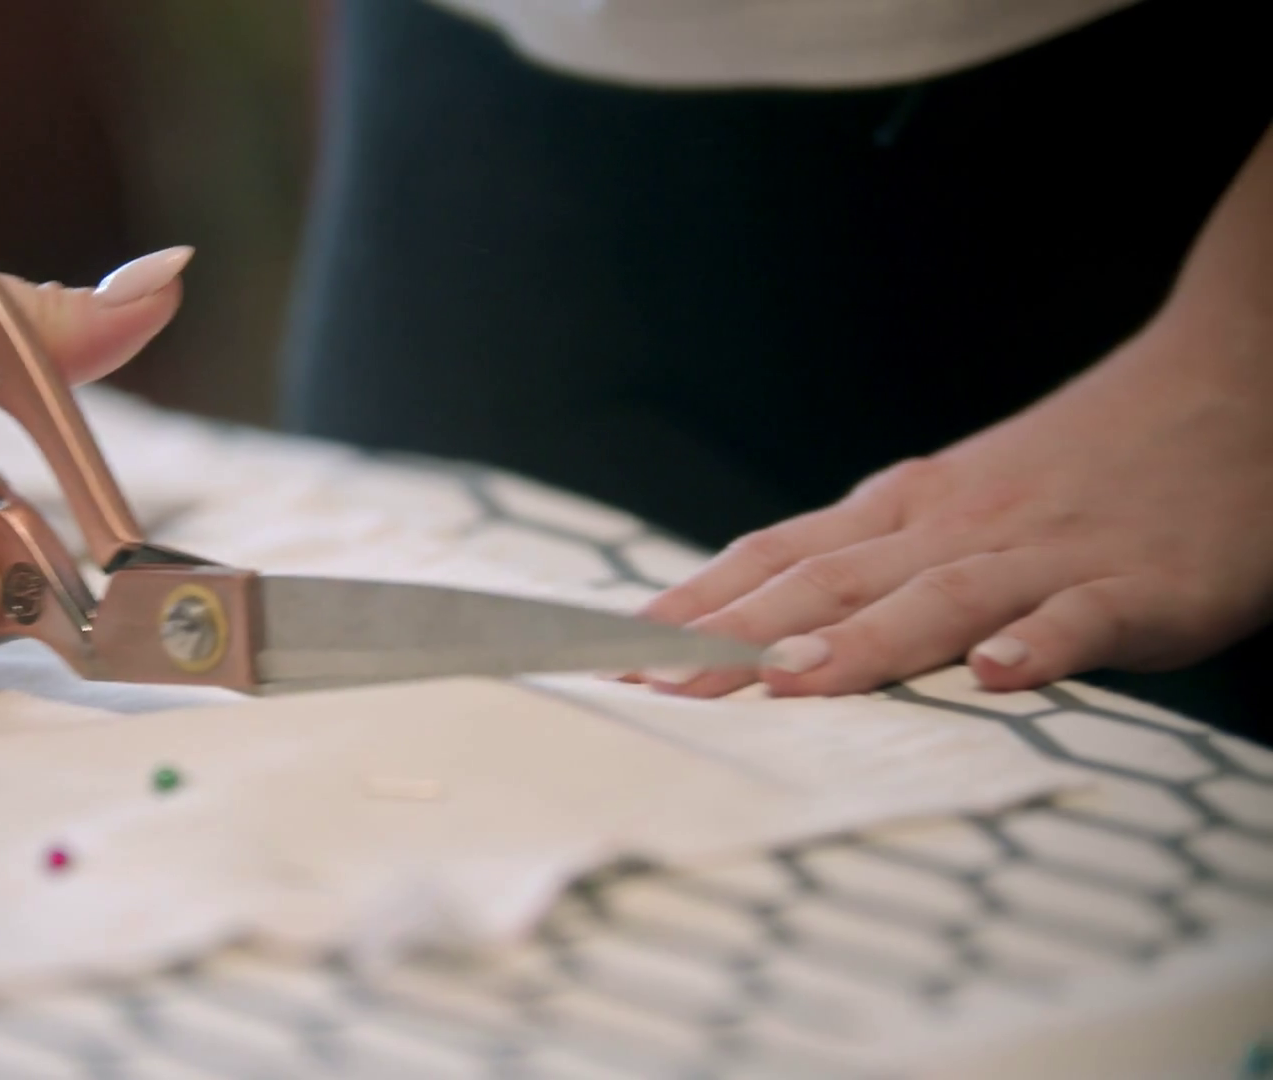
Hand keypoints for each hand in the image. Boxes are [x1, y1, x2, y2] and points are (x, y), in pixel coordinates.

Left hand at [639, 313, 1272, 698]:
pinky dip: (1041, 642)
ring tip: (794, 683)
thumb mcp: (949, 501)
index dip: (697, 604)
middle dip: (739, 637)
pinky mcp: (1141, 582)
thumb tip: (754, 609)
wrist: (1228, 387)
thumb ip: (864, 557)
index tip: (618, 647)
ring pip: (938, 599)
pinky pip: (1084, 615)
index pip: (776, 557)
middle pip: (829, 583)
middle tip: (662, 684)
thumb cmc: (1072, 466)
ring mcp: (1044, 554)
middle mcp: (953, 529)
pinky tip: (998, 672)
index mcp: (902, 511)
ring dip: (863, 642)